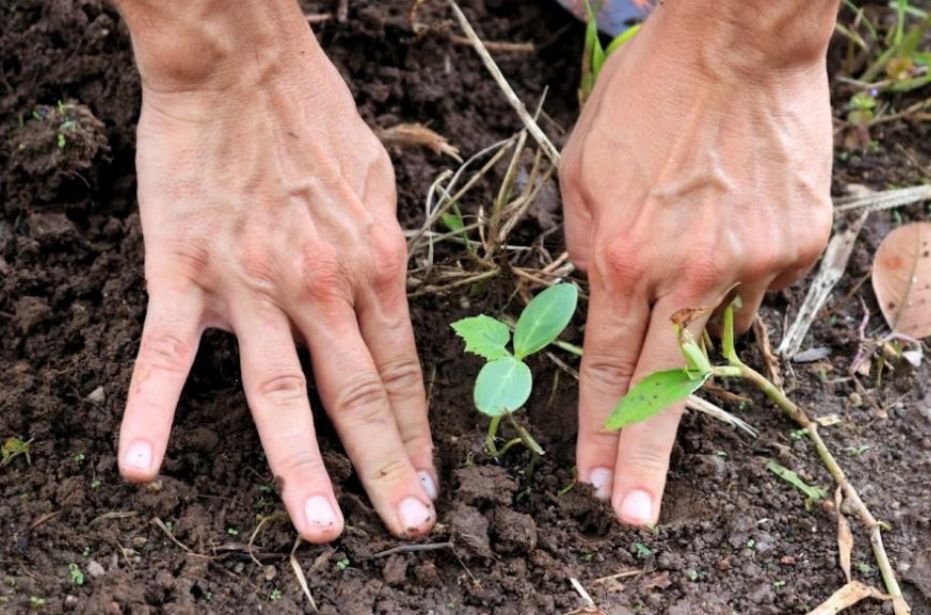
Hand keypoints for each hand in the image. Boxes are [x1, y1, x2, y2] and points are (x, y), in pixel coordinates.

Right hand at [116, 16, 436, 541]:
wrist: (239, 64)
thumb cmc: (312, 113)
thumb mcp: (379, 180)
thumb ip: (386, 247)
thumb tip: (392, 290)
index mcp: (376, 265)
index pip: (400, 372)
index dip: (416, 434)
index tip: (428, 483)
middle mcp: (323, 287)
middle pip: (357, 397)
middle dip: (384, 468)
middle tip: (406, 527)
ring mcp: (253, 286)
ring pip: (280, 394)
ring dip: (298, 467)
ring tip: (317, 528)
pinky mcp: (185, 272)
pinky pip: (168, 354)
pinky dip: (150, 412)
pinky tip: (140, 467)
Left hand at [559, 2, 834, 524]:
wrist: (737, 41)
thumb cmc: (644, 98)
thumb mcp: (580, 173)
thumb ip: (584, 249)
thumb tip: (599, 298)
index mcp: (623, 259)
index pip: (608, 369)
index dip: (600, 431)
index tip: (596, 481)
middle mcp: (689, 275)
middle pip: (665, 389)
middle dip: (646, 458)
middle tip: (636, 513)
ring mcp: (752, 263)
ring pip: (719, 326)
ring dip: (698, 309)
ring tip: (692, 241)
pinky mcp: (798, 245)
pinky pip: (759, 283)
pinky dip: (736, 268)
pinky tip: (728, 219)